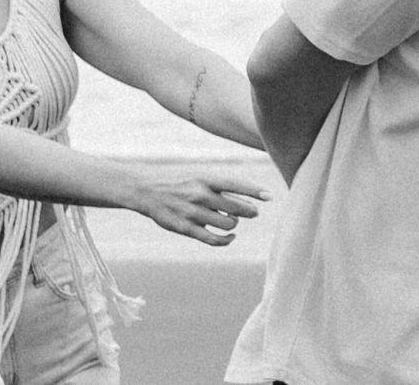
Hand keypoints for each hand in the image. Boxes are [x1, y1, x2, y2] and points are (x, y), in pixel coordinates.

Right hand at [136, 176, 271, 245]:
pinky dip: (227, 240)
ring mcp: (193, 213)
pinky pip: (214, 239)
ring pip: (228, 224)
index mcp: (205, 179)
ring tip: (230, 220)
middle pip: (237, 208)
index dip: (254, 191)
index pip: (235, 184)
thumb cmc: (180, 184)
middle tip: (254, 213)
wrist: (148, 192)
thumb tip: (250, 203)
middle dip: (250, 211)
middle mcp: (201, 195)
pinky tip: (230, 237)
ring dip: (234, 224)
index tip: (270, 196)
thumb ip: (222, 189)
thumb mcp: (199, 178)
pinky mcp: (186, 229)